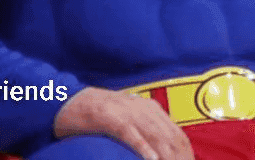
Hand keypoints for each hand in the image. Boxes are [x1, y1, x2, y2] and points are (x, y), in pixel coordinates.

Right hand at [54, 86, 191, 159]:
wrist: (68, 100)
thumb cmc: (98, 115)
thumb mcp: (127, 119)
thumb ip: (144, 130)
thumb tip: (160, 150)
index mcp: (150, 109)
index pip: (177, 134)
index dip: (186, 153)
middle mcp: (143, 109)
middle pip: (170, 137)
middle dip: (180, 157)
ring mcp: (127, 112)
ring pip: (155, 136)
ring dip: (166, 156)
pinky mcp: (110, 117)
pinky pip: (130, 134)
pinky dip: (143, 148)